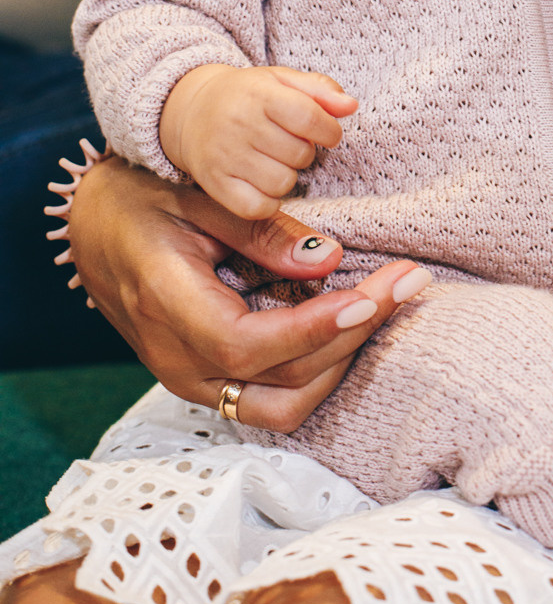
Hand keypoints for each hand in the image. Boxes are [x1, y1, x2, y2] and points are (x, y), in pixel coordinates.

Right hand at [66, 155, 429, 431]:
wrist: (93, 228)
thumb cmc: (143, 200)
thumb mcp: (198, 196)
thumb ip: (260, 229)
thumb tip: (329, 258)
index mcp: (168, 306)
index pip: (249, 345)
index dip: (316, 329)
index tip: (371, 295)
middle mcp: (177, 360)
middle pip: (279, 382)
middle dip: (354, 337)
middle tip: (408, 281)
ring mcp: (190, 379)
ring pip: (282, 407)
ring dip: (342, 363)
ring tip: (387, 301)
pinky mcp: (207, 379)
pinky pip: (270, 398)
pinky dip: (319, 368)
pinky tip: (352, 319)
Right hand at [161, 63, 357, 218]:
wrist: (191, 110)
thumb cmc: (247, 95)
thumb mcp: (282, 80)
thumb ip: (320, 89)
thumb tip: (351, 106)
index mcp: (259, 94)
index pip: (309, 117)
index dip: (329, 130)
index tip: (327, 133)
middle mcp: (239, 125)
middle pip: (300, 154)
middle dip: (305, 150)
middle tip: (289, 142)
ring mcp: (224, 157)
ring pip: (283, 183)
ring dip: (287, 175)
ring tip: (274, 159)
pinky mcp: (214, 184)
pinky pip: (258, 208)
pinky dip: (268, 200)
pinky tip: (262, 182)